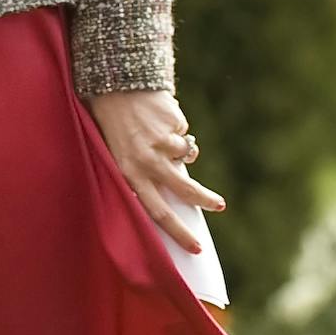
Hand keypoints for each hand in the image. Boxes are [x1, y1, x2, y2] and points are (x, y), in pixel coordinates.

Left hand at [86, 89, 223, 254]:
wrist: (116, 87)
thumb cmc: (116, 127)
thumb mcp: (120, 156)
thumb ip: (142, 176)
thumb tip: (175, 195)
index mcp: (129, 176)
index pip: (156, 213)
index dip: (178, 233)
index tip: (196, 247)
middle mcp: (147, 163)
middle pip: (183, 191)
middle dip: (204, 200)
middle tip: (219, 207)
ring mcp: (162, 143)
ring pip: (187, 158)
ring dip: (185, 152)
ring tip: (174, 144)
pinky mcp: (174, 125)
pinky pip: (183, 135)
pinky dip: (176, 130)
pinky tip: (158, 119)